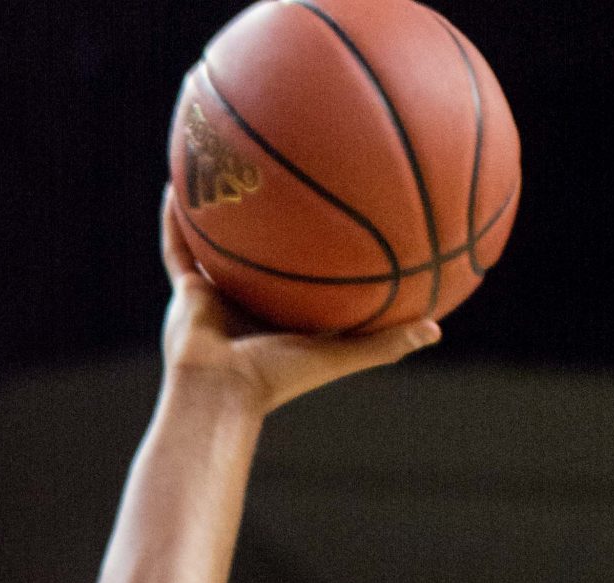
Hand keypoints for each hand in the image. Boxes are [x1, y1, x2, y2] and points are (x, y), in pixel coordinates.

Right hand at [160, 189, 439, 415]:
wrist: (220, 397)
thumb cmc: (279, 381)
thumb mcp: (340, 355)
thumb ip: (385, 343)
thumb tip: (436, 329)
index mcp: (285, 317)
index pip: (306, 273)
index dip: (322, 244)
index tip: (342, 208)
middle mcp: (250, 302)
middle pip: (264, 248)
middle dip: (272, 214)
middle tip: (287, 168)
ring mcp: (216, 296)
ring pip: (217, 240)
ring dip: (220, 202)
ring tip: (226, 155)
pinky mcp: (186, 293)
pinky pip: (178, 244)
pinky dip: (177, 214)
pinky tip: (182, 173)